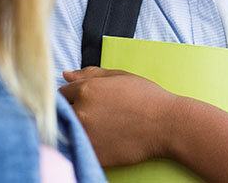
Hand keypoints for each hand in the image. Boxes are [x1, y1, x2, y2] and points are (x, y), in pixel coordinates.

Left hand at [60, 66, 179, 166]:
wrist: (167, 125)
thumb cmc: (147, 98)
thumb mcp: (120, 77)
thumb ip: (90, 74)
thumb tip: (66, 75)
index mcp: (86, 89)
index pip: (61, 94)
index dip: (71, 97)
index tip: (82, 102)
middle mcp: (81, 112)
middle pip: (60, 114)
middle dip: (71, 112)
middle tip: (94, 115)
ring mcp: (85, 135)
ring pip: (67, 132)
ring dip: (76, 129)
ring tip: (99, 127)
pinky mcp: (92, 153)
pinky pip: (78, 149)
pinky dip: (85, 145)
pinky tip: (103, 139)